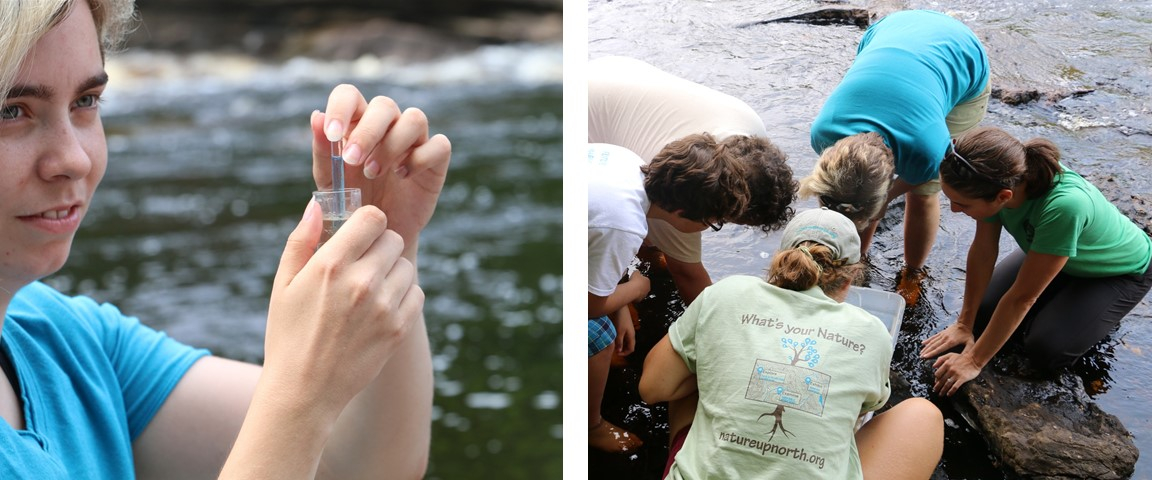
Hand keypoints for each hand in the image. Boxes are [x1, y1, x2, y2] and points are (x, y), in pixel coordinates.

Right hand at [263, 201, 425, 412]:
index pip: (372, 217)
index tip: (359, 234)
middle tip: (363, 264)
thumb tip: (317, 205)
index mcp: (330, 265)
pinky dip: (403, 296)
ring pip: (406, 266)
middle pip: (393, 239)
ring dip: (392, 272)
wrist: (304, 391)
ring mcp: (383, 307)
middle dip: (379, 246)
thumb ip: (301, 240)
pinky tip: (381, 307)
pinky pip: (417, 294)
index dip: (367, 222)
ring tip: (370, 289)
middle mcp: (361, 282)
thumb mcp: (283, 285)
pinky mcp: (398, 329)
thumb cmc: (288, 335)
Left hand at [312, 85, 451, 255]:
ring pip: (415, 119)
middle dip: (367, 132)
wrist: (376, 235)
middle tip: (352, 161)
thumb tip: (316, 116)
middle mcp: (388, 125)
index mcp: (357, 122)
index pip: (350, 96)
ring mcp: (414, 141)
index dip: (341, 108)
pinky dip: (420, 158)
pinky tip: (403, 176)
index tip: (332, 134)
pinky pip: (439, 145)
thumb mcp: (330, 181)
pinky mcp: (435, 160)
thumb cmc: (351, 202)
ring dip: (392, 145)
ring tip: (373, 172)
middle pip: (385, 105)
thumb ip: (323, 150)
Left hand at [612, 309, 635, 355]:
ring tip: (614, 345)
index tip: (617, 354)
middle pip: (629, 346)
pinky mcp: (626, 327)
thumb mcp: (619, 332)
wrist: (621, 308)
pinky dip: (621, 340)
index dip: (625, 353)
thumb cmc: (620, 320)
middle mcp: (632, 334)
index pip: (631, 349)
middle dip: (623, 350)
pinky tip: (615, 338)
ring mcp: (629, 330)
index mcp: (631, 336)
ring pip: (627, 341)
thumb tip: (619, 351)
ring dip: (621, 345)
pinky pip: (625, 337)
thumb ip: (619, 342)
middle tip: (615, 350)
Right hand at [626, 271, 650, 301]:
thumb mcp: (636, 272)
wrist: (632, 290)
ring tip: (632, 289)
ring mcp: (645, 294)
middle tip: (634, 284)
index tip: (636, 279)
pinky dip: (635, 295)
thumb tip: (637, 272)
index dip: (641, 279)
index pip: (645, 279)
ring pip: (641, 292)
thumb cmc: (635, 280)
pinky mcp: (640, 299)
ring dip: (638, 290)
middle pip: (644, 286)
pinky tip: (631, 293)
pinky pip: (638, 296)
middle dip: (640, 285)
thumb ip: (637, 272)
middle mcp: (648, 288)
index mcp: (648, 281)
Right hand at [920, 322, 973, 358]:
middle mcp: (944, 338)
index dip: (932, 353)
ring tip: (921, 352)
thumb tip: (964, 359)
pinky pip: (933, 337)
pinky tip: (923, 343)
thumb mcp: (970, 343)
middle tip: (921, 357)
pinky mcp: (941, 333)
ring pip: (932, 342)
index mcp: (951, 342)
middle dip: (927, 351)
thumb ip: (967, 351)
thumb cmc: (967, 335)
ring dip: (926, 347)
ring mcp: (942, 335)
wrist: (964, 324)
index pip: (939, 349)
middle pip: (934, 346)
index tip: (925, 357)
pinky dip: (928, 340)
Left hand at [932, 351, 981, 395]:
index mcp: (946, 364)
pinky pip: (955, 387)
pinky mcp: (962, 378)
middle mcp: (950, 370)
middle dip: (937, 386)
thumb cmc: (961, 357)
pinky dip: (951, 391)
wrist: (973, 359)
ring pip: (947, 384)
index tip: (936, 382)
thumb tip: (933, 366)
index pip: (937, 374)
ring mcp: (956, 374)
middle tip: (935, 391)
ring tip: (940, 394)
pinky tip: (948, 395)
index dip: (936, 379)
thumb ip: (940, 359)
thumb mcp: (949, 355)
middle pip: (941, 380)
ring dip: (943, 390)